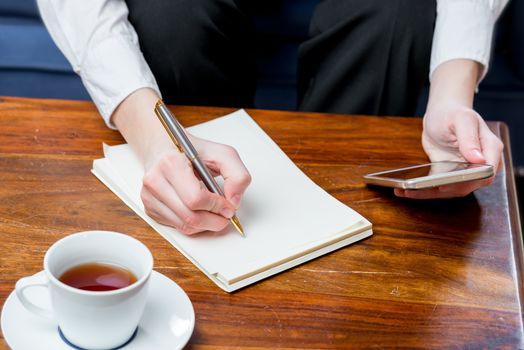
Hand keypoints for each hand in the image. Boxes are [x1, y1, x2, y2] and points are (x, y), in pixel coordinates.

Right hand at [112, 88, 250, 233]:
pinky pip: (177, 227)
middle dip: (215, 220)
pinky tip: (200, 211)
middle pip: (190, 217)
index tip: (228, 205)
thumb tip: (234, 201)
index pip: (196, 199)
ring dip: (206, 225)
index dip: (217, 206)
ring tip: (215, 213)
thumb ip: (237, 175)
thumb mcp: (222, 154)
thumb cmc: (192, 151)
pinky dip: (194, 225)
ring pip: (184, 226)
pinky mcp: (150, 208)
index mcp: (170, 163)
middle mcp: (155, 181)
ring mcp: (149, 197)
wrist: (164, 147)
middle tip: (226, 215)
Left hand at [395, 60, 502, 198]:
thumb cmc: (453, 113)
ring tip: (405, 192)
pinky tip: (405, 190)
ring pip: (450, 190)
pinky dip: (423, 190)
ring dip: (428, 193)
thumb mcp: (462, 120)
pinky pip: (439, 187)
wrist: (441, 114)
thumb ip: (470, 139)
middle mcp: (480, 165)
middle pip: (466, 186)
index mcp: (490, 150)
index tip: (446, 185)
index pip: (486, 173)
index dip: (467, 182)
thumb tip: (479, 159)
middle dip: (442, 190)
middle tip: (418, 190)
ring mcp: (465, 172)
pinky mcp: (450, 175)